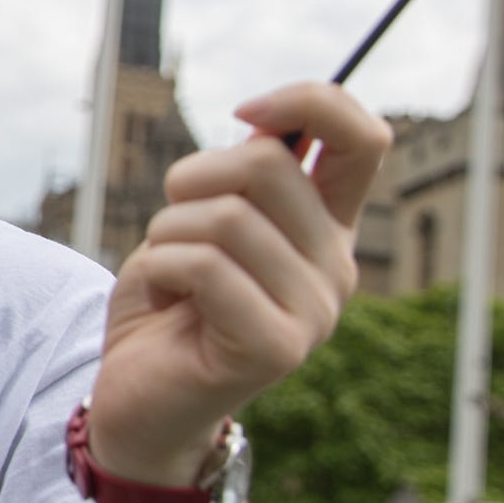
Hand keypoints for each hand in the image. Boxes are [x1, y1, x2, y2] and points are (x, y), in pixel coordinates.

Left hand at [90, 82, 389, 483]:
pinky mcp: (277, 347)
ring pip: (227, 216)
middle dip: (193, 178)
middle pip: (268, 165)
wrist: (139, 401)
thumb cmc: (167, 303)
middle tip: (173, 227)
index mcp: (326, 229)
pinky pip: (205, 266)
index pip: (364, 139)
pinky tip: (162, 301)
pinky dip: (159, 269)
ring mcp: (315, 311)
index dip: (309, 101)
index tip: (245, 111)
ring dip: (167, 233)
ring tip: (167, 274)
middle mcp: (336, 268)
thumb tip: (263, 118)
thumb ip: (239, 176)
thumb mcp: (201, 220)